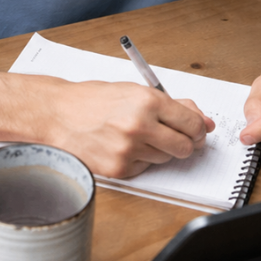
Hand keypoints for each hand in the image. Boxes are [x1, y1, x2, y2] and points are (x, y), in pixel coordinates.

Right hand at [45, 80, 214, 177]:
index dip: (198, 128)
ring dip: (160, 150)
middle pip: (185, 147)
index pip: (191, 123)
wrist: (57, 114)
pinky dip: (141, 160)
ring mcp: (129, 150)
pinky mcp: (119, 169)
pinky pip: (145, 168)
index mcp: (148, 101)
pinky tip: (124, 146)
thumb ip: (172, 105)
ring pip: (166, 158)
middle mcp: (140, 126)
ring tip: (140, 136)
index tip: (197, 130)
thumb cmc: (94, 99)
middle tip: (178, 137)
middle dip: (186, 143)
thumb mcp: (135, 91)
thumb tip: (203, 120)